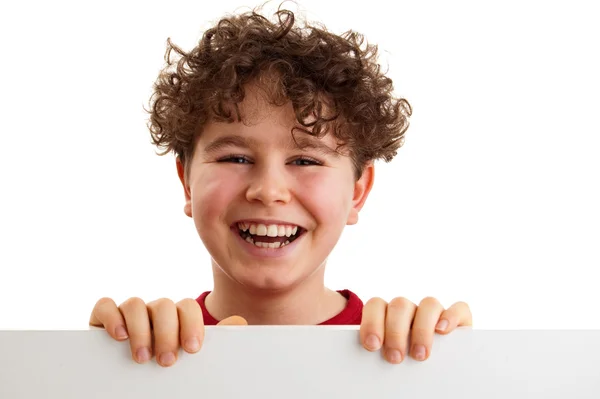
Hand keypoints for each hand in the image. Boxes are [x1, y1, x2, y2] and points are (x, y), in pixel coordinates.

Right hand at [89, 297, 246, 366]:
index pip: (187, 307)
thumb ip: (215, 340)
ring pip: (136, 304)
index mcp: (178, 317)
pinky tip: (119, 336)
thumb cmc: (165, 361)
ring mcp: (129, 313)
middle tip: (167, 361)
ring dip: (141, 330)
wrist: (132, 380)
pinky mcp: (103, 318)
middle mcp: (154, 312)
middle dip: (167, 333)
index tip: (192, 349)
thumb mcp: (189, 354)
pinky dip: (112, 316)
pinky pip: (106, 305)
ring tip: (142, 358)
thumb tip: (240, 322)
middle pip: (165, 305)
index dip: (191, 325)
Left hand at [359, 296, 471, 363]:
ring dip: (422, 329)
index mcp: (387, 314)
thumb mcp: (385, 357)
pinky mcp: (459, 319)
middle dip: (396, 331)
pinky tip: (443, 332)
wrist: (432, 370)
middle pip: (400, 305)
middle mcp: (410, 310)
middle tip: (394, 357)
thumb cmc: (400, 362)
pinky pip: (459, 309)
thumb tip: (360, 368)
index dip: (372, 322)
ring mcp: (433, 313)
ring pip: (429, 304)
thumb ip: (376, 353)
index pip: (376, 305)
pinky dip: (451, 317)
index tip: (372, 345)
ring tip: (419, 354)